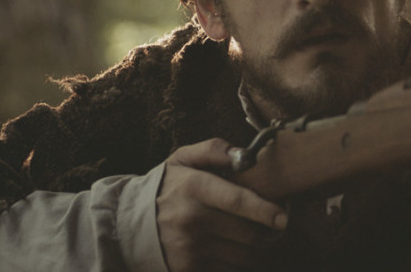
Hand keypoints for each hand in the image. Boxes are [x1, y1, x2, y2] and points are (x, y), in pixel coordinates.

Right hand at [157, 138, 287, 270]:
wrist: (126, 224)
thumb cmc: (165, 187)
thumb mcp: (182, 159)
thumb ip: (214, 150)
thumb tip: (246, 154)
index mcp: (194, 188)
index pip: (238, 201)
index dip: (266, 210)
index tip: (283, 216)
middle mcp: (192, 220)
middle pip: (248, 233)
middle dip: (267, 231)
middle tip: (275, 224)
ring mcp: (190, 248)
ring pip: (243, 255)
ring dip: (255, 247)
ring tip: (254, 235)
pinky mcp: (189, 268)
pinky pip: (229, 268)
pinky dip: (237, 260)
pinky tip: (233, 247)